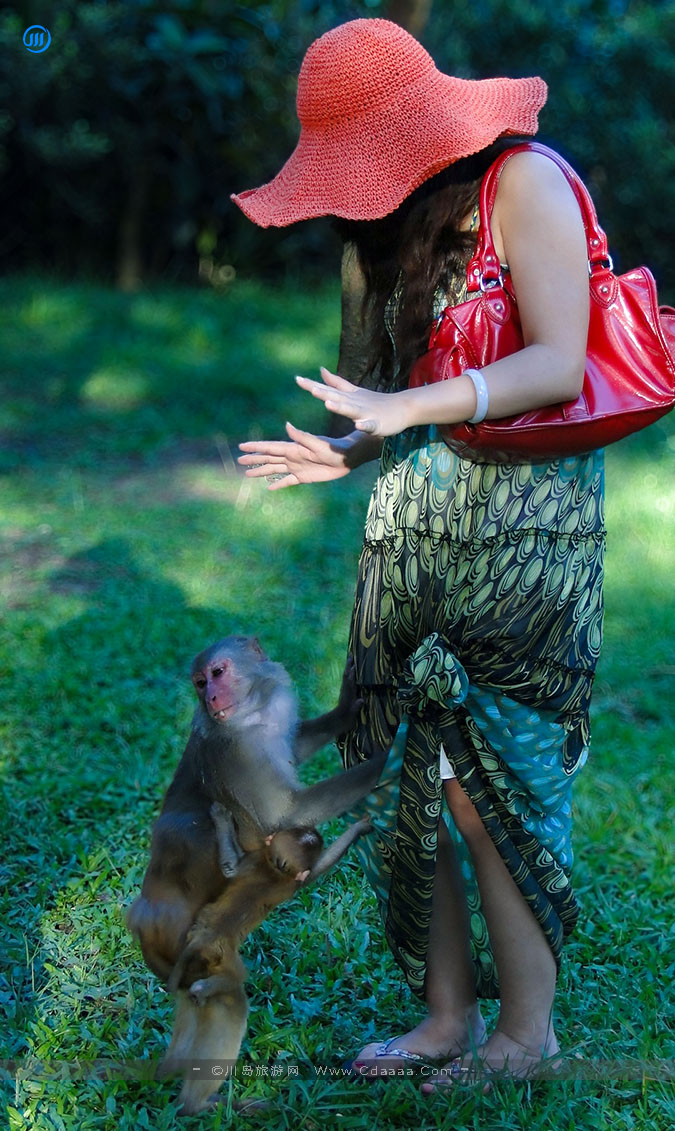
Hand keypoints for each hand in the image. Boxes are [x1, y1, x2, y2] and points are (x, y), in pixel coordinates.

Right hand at [238, 422, 376, 489]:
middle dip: (254, 459)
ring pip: (274, 470)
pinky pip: (287, 481)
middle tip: (239, 460)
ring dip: (261, 471)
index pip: (270, 447)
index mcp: (293, 448)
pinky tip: (269, 488)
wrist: (348, 457)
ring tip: (247, 474)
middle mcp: (292, 457)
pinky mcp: (304, 477)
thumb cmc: (335, 449)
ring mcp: (297, 467)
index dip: (256, 447)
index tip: (242, 446)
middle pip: (268, 459)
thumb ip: (302, 436)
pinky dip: (278, 484)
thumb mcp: (318, 444)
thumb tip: (287, 425)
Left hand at [296, 367, 411, 436]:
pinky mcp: (377, 424)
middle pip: (336, 397)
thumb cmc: (376, 401)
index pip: (327, 390)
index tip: (297, 379)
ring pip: (351, 410)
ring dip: (340, 407)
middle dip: (323, 393)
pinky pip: (370, 425)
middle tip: (310, 388)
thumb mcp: (353, 392)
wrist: (402, 407)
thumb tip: (320, 370)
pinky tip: (358, 425)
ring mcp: (366, 413)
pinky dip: (364, 424)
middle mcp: (354, 403)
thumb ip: (335, 382)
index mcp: (347, 397)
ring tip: (328, 403)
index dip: (312, 385)